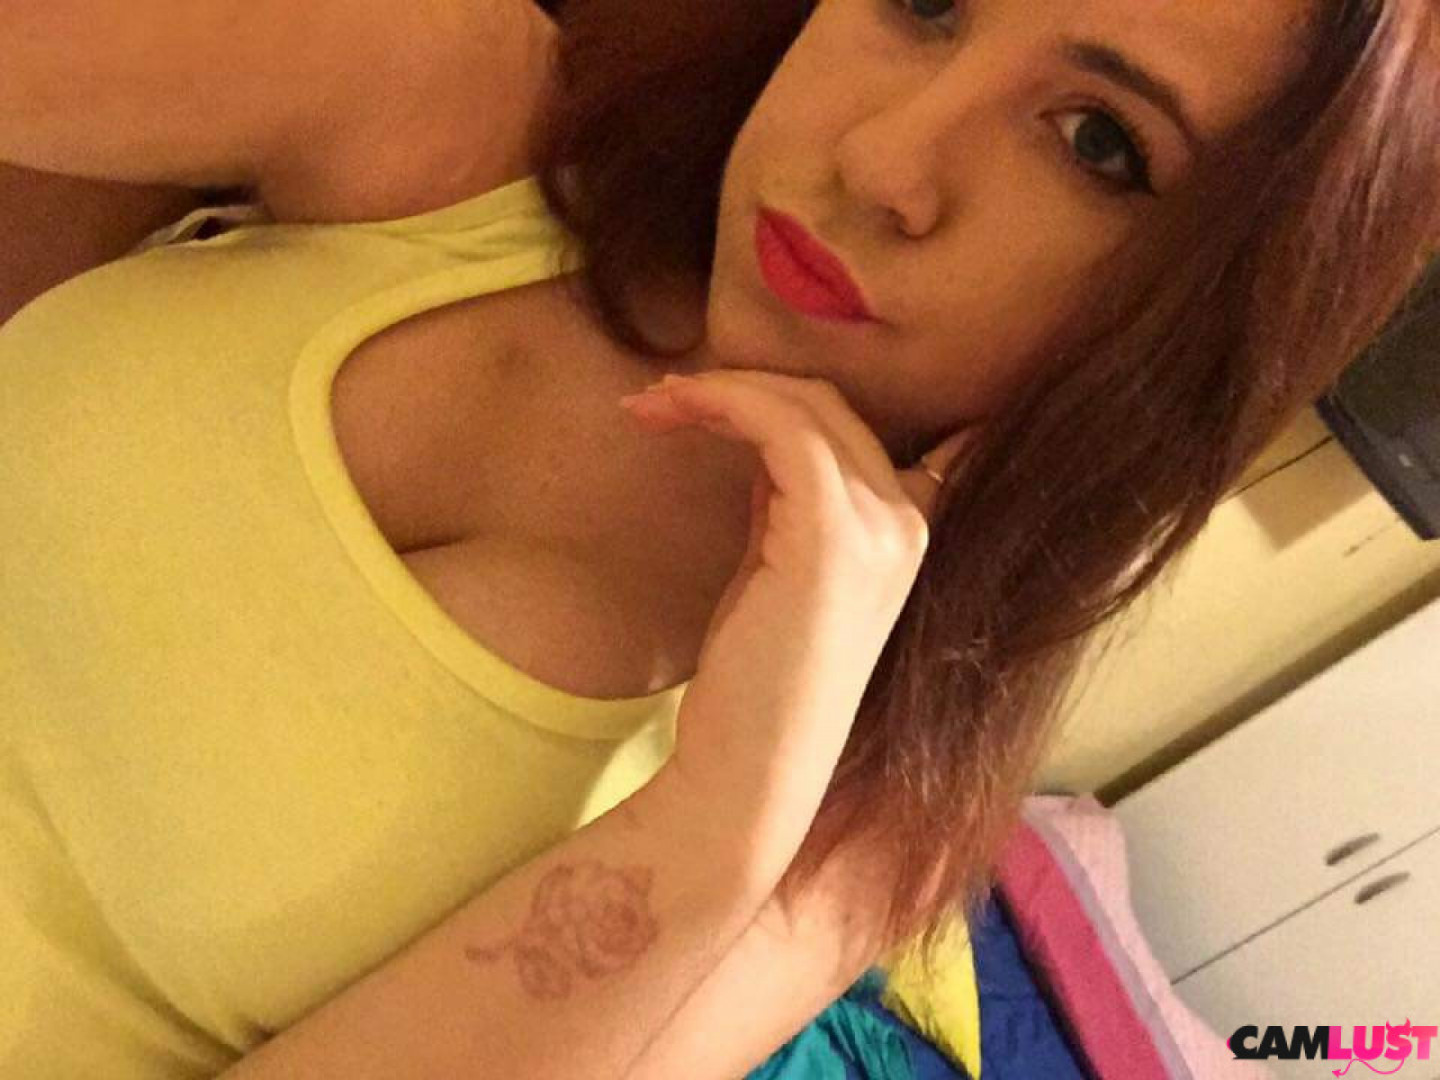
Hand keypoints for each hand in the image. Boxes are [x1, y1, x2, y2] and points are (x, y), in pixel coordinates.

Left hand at [620, 370, 971, 884]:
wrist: (748, 773)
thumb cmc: (753, 685)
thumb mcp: (777, 571)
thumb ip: (786, 503)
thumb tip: (757, 435)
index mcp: (902, 530)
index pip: (846, 425)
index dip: (773, 398)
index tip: (694, 404)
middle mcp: (907, 522)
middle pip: (827, 403)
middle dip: (738, 385)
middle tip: (658, 401)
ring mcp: (880, 529)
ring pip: (804, 405)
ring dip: (719, 390)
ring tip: (650, 406)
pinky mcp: (835, 539)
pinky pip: (781, 427)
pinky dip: (720, 403)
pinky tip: (666, 413)